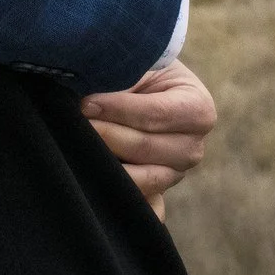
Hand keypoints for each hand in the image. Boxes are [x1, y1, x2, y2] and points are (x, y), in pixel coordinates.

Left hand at [81, 59, 215, 217]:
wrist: (137, 86)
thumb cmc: (138, 71)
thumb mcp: (137, 65)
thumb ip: (123, 79)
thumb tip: (91, 100)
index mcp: (198, 110)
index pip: (157, 114)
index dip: (119, 108)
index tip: (86, 103)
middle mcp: (193, 148)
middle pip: (145, 148)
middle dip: (106, 134)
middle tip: (76, 122)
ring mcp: (175, 175)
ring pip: (141, 178)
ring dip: (107, 164)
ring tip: (80, 146)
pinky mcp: (156, 194)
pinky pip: (145, 208)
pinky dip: (125, 203)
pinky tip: (102, 195)